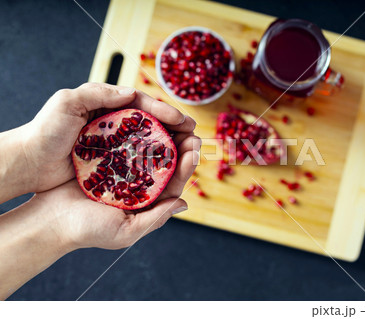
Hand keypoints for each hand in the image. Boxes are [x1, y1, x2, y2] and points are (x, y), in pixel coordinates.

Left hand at [22, 82, 197, 192]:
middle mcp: (115, 124)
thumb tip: (132, 93)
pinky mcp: (112, 163)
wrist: (29, 162)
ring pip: (150, 143)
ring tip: (188, 151)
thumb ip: (98, 92)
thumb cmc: (45, 130)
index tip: (183, 121)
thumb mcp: (67, 102)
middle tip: (194, 136)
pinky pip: (139, 161)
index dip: (165, 111)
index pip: (143, 105)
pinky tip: (167, 167)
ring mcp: (115, 145)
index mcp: (108, 106)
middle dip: (176, 129)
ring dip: (171, 146)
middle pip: (152, 124)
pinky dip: (155, 163)